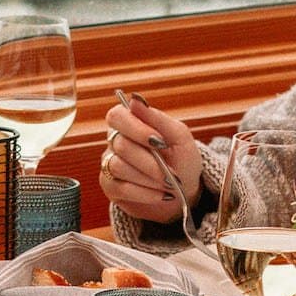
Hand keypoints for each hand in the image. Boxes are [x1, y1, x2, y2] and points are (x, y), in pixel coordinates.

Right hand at [101, 95, 201, 222]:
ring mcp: (110, 165)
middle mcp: (116, 142)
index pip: (117, 116)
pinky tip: (161, 195)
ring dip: (149, 178)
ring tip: (168, 184)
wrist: (184, 192)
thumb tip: (134, 99)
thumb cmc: (182, 160)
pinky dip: (145, 193)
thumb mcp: (179, 137)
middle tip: (171, 172)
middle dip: (150, 161)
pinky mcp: (111, 188)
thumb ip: (157, 118)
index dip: (136, 129)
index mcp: (131, 124)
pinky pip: (120, 188)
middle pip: (121, 145)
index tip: (159, 141)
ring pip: (119, 167)